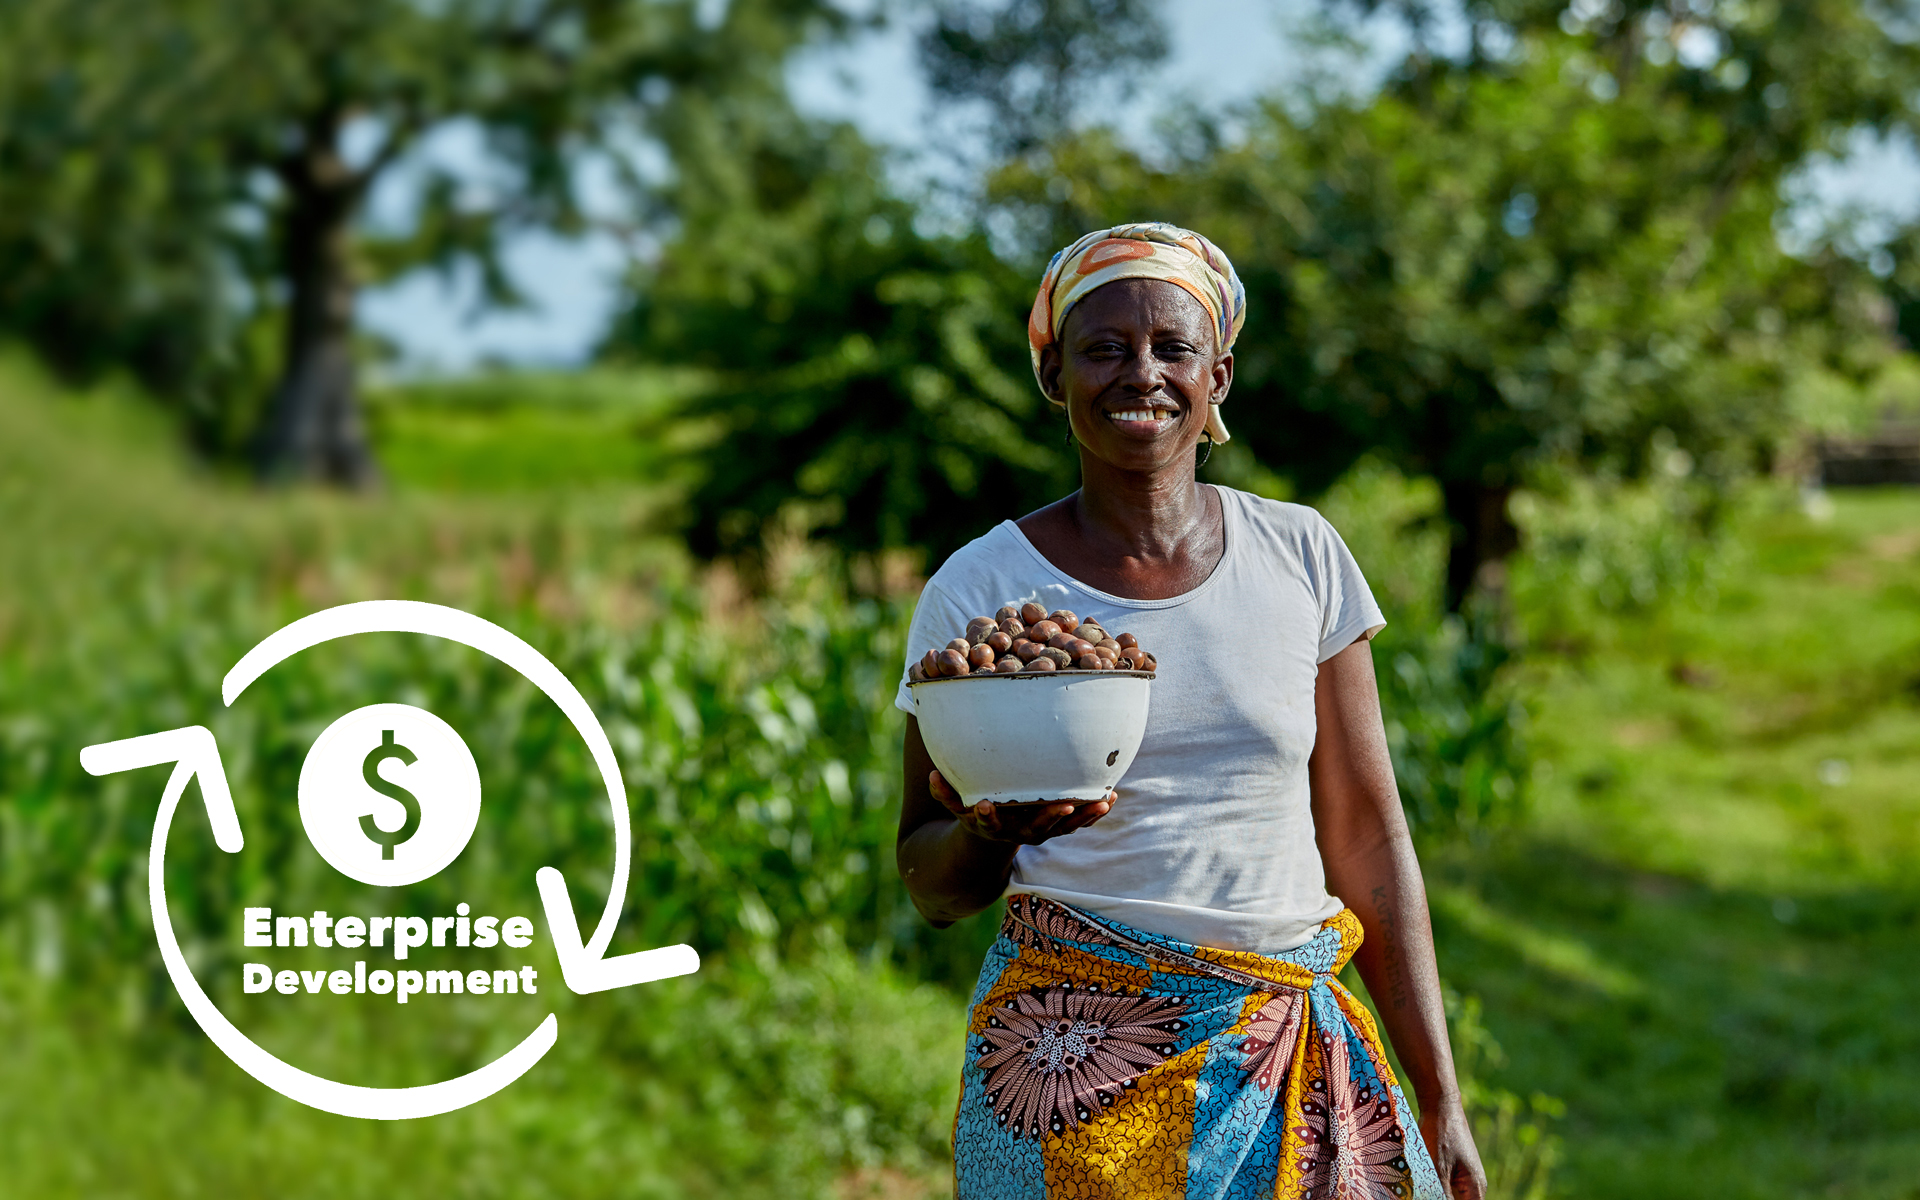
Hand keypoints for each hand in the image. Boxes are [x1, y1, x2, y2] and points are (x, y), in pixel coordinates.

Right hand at [927, 769, 1113, 845]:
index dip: (986, 816)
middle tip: (1063, 807)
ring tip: (1102, 801)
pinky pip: (1078, 823)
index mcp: (992, 826)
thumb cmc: (975, 809)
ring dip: (1082, 817)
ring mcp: (1040, 832)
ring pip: (1063, 828)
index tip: (984, 806)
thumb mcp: (957, 805)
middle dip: (1048, 818)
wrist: (995, 835)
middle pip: (1034, 829)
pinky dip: (1093, 813)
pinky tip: (1111, 798)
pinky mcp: (1057, 827)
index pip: (987, 822)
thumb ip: (944, 793)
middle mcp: (1018, 833)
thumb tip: (931, 775)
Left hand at [1420, 1101, 1486, 1199]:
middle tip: (1424, 1191)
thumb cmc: (1441, 1136)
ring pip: (1449, 1195)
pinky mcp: (1452, 1170)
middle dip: (1440, 1197)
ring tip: (1422, 1183)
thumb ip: (1442, 1195)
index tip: (1434, 1196)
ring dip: (1434, 1193)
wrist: (1440, 1107)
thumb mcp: (1438, 1169)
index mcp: (1476, 1187)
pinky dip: (1433, 1187)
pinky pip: (1444, 1186)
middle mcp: (1473, 1185)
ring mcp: (1463, 1177)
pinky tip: (1420, 1181)